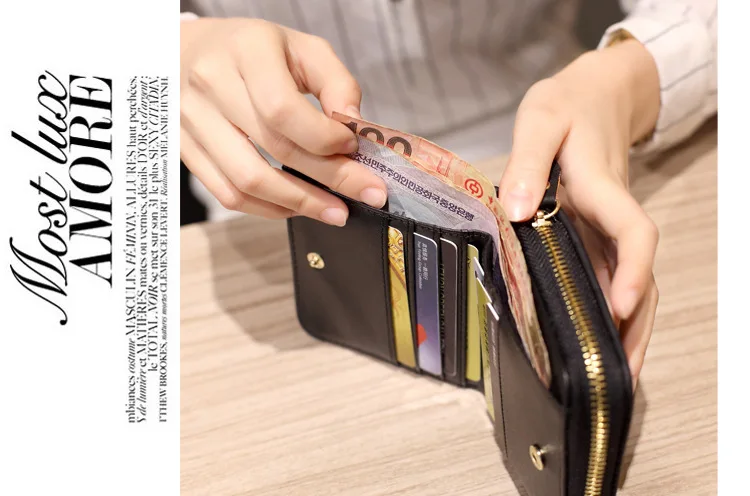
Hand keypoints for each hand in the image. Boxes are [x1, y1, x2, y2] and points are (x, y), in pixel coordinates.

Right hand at [180, 18, 386, 224]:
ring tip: (335, 211)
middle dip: (329, 179)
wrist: (180, 49)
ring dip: (299, 203)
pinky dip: (267, 208)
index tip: (353, 148)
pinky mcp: (183, 150)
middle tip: (366, 193)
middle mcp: (211, 85)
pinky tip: (296, 207)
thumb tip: (356, 127)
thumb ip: (335, 82)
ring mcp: (191, 121)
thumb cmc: (250, 50)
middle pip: (274, 148)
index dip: (324, 137)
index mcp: (246, 51)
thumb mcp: (300, 47)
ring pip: (248, 181)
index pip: (284, 109)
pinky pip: (227, 194)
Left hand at [499, 39, 661, 387]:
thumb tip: (518, 212)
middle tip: (623, 372)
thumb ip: (528, 162)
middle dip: (636, 323)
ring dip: (626, 325)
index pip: (633, 232)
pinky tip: (592, 334)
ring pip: (627, 280)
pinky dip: (607, 306)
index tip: (623, 306)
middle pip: (639, 273)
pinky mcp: (595, 230)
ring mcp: (606, 226)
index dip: (634, 270)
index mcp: (602, 187)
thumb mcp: (541, 119)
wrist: (596, 94)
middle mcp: (611, 214)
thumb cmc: (567, 105)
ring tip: (612, 372)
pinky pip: (609, 272)